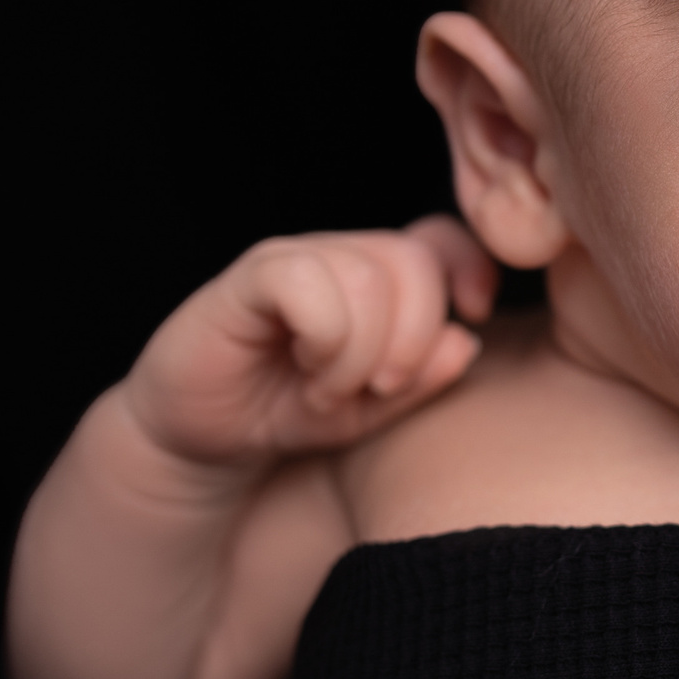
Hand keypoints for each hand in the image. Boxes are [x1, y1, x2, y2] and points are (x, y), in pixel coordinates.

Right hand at [122, 215, 495, 466]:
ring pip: (365, 275)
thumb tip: (467, 341)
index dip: (469, 268)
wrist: (203, 438)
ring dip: (360, 351)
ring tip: (331, 390)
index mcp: (378, 277)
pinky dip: (323, 336)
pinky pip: (305, 279)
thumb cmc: (290, 413)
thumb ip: (423, 379)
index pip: (442, 241)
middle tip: (381, 388)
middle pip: (412, 261)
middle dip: (412, 337)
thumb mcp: (373, 411)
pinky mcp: (248, 278)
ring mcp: (293, 261)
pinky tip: (305, 369)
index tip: (475, 315)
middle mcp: (339, 256)